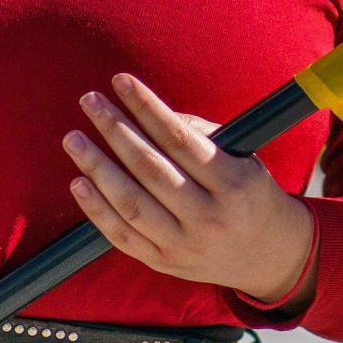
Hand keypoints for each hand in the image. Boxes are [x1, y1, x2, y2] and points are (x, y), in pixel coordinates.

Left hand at [63, 72, 315, 304]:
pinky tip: (79, 183)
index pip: (180, 140)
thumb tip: (147, 113)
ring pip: (130, 203)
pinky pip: (122, 236)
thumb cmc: (250, 194)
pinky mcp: (164, 262)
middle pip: (150, 168)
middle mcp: (209, 217)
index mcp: (233, 184)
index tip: (121, 81)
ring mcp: (184, 244)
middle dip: (115, 130)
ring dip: (97, 167)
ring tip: (74, 139)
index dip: (147, 107)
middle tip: (90, 101)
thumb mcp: (242, 159)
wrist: (269, 256)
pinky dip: (96, 209)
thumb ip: (201, 134)